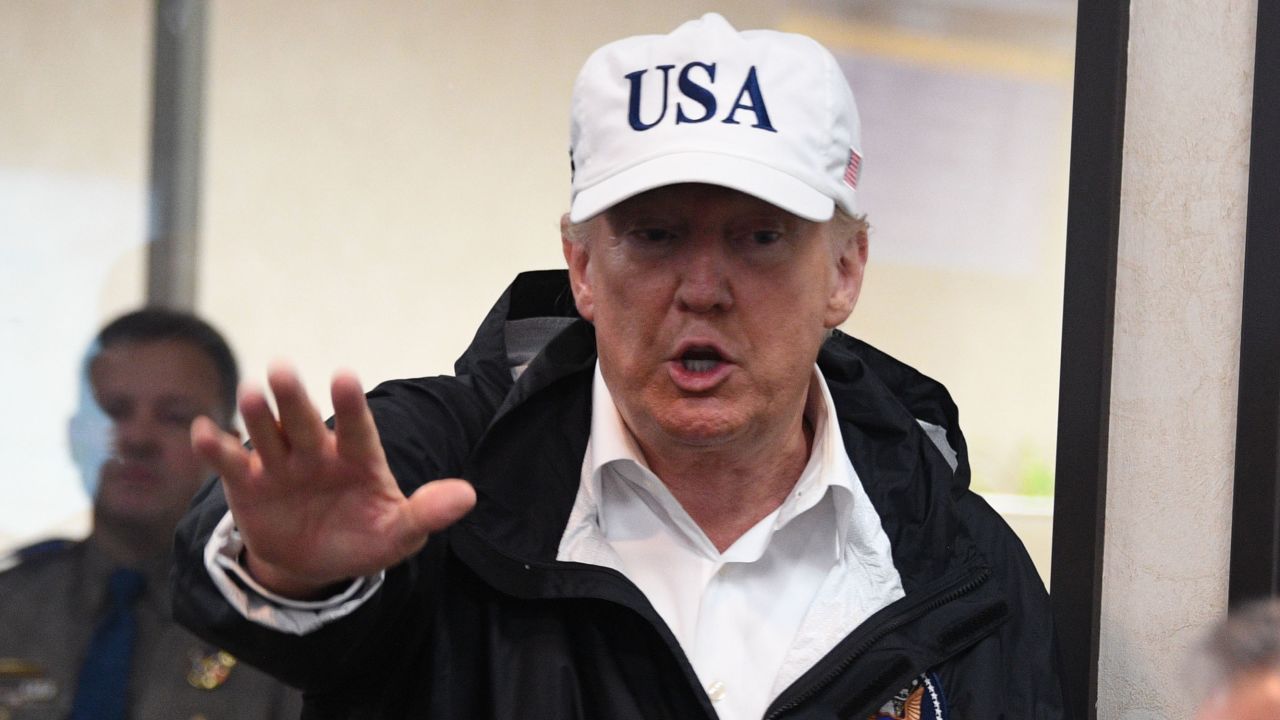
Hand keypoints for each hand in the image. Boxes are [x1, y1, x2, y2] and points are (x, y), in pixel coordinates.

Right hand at [191, 364, 475, 598]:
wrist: (313, 562)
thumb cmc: (363, 536)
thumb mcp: (398, 533)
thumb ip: (426, 512)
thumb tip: (468, 496)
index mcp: (358, 458)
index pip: (357, 429)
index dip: (350, 406)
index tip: (344, 378)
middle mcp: (317, 452)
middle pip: (304, 421)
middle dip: (293, 398)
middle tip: (280, 369)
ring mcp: (280, 464)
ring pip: (267, 433)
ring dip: (257, 415)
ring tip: (249, 394)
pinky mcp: (246, 482)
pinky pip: (228, 461)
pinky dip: (214, 447)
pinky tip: (203, 432)